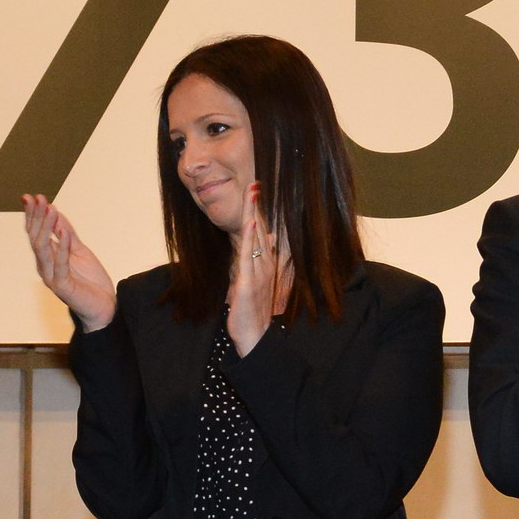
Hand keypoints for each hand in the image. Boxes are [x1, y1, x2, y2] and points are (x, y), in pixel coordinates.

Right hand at [18, 194, 118, 333]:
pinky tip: (65, 232)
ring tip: (50, 209)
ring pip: (42, 248)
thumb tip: (55, 211)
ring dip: (46, 227)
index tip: (32, 196)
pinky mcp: (62, 286)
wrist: (105, 306)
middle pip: (35, 237)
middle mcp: (45, 266)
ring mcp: (51, 276)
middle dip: (36, 216)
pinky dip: (62, 247)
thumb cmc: (90, 281)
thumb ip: (67, 234)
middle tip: (38, 198)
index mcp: (48, 257)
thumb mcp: (79, 250)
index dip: (33, 214)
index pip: (36, 232)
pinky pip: (60, 264)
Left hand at [227, 201, 293, 355]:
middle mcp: (266, 264)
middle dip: (256, 206)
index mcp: (266, 264)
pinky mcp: (250, 282)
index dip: (259, 211)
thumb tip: (269, 239)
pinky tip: (252, 222)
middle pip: (261, 229)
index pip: (263, 231)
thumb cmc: (252, 312)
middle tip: (254, 182)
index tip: (255, 190)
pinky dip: (250, 237)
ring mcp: (259, 272)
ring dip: (254, 214)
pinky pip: (249, 256)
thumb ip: (259, 260)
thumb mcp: (255, 281)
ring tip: (252, 193)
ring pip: (256, 237)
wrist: (255, 336)